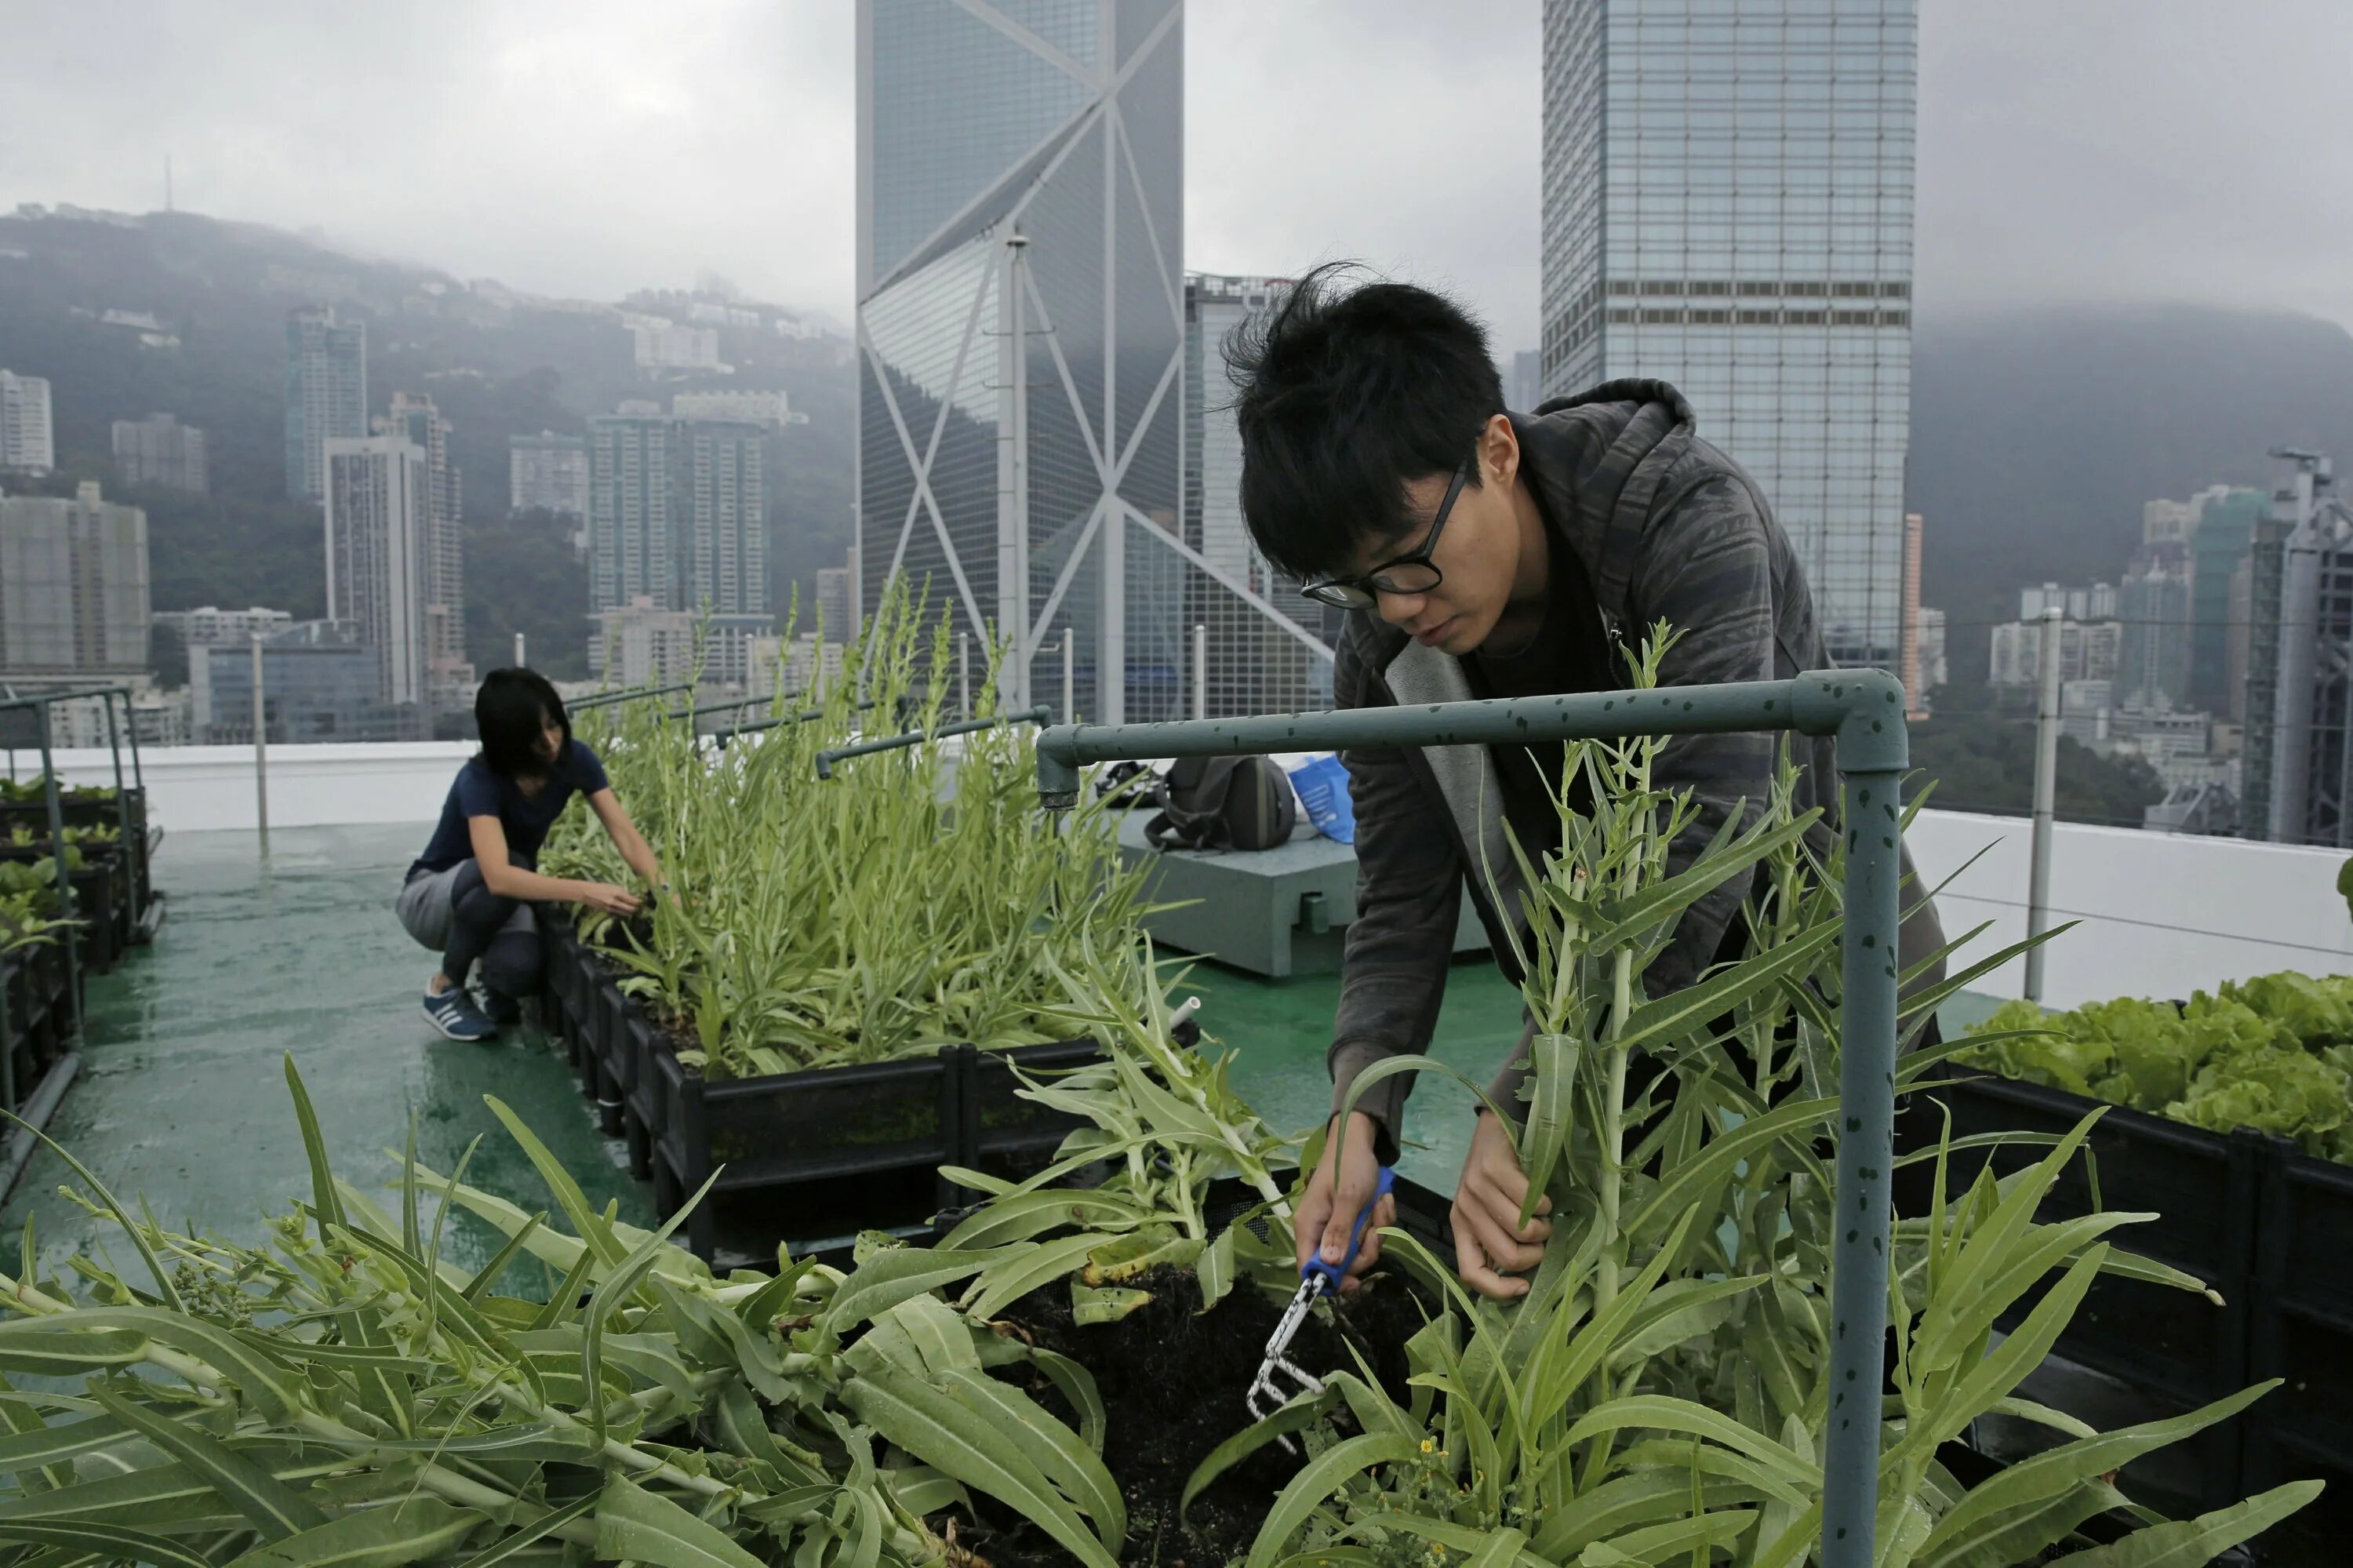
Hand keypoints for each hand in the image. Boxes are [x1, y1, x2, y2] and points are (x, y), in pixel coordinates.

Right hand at [577, 881, 642, 916]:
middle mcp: (615, 901)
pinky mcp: (607, 911)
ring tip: (635, 910)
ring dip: (630, 912)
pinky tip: (625, 911)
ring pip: (625, 913)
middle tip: (641, 907)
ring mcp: (611, 908)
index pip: (632, 900)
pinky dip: (623, 913)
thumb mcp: (613, 886)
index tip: (643, 901)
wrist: (586, 892)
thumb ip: (622, 891)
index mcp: (617, 892)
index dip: (639, 902)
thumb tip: (631, 896)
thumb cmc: (600, 886)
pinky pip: (618, 913)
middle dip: (637, 909)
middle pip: (630, 909)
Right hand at [1293, 1112, 1396, 1293]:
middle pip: (1342, 1264)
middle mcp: (1320, 1232)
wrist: (1360, 1142)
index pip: (1309, 1268)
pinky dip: (1381, 1221)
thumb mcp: (1348, 1197)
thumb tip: (1330, 1265)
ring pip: (1360, 1251)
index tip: (1355, 1282)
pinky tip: (1381, 1201)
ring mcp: (1338, 1228)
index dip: (1329, 1281)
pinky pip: (1370, 1236)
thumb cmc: (1349, 1165)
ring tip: (1379, 1205)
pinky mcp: (1354, 1222)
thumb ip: (1339, 1231)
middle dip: (1365, 1249)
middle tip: (1375, 1229)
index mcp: (1309, 1227)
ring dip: (1377, 1231)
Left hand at [1452, 1110, 1550, 1299]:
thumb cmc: (1497, 1174)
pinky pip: (1532, 1203)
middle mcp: (1464, 1211)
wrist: (1497, 1126)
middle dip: (1535, 1253)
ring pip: (1523, 1232)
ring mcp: (1476, 1189)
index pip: (1471, 1273)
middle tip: (1541, 1236)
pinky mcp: (1493, 1170)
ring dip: (1543, 1228)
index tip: (1525, 1285)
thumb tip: (1521, 1279)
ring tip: (1542, 1215)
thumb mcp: (1489, 1210)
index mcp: (1461, 1227)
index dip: (1500, 1289)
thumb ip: (1497, 1238)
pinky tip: (1541, 1195)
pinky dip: (1545, 1204)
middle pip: (1507, 1256)